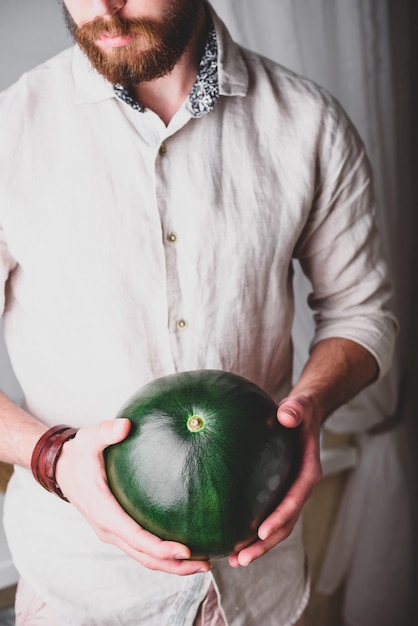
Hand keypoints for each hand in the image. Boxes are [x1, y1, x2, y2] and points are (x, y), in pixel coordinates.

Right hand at [55, 419, 210, 575]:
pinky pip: (141, 547)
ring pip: (143, 556)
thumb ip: (106, 431)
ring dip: (171, 564)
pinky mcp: (117, 529)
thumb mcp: (88, 439)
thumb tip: (124, 425)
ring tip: (202, 562)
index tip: (185, 550)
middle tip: (205, 564)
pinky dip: (162, 553)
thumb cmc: (78, 455)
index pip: (136, 537)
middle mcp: (108, 528)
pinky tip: (184, 546)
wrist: (61, 469)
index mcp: (104, 512)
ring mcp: (113, 531)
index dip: (160, 547)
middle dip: (174, 564)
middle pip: (144, 556)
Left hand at [228, 393, 322, 567]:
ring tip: (234, 560)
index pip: (295, 499)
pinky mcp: (277, 491)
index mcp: (308, 472)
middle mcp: (299, 487)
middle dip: (265, 544)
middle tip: (241, 559)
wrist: (304, 415)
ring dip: (258, 545)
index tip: (261, 532)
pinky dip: (251, 529)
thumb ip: (294, 410)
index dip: (280, 517)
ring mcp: (288, 492)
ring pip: (275, 525)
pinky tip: (229, 536)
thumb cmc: (300, 411)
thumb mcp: (299, 407)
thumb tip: (285, 415)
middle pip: (285, 523)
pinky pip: (265, 514)